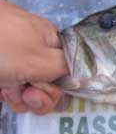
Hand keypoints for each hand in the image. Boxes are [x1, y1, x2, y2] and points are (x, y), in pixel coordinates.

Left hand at [0, 0, 68, 114]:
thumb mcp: (40, 59)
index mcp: (48, 38)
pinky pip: (6, 82)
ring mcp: (9, 54)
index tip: (42, 93)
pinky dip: (4, 91)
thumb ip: (68, 68)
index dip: (60, 86)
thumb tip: (89, 73)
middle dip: (38, 94)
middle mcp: (31, 45)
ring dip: (18, 96)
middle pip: (47, 78)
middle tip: (23, 95)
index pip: (68, 67)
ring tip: (5, 92)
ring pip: (25, 84)